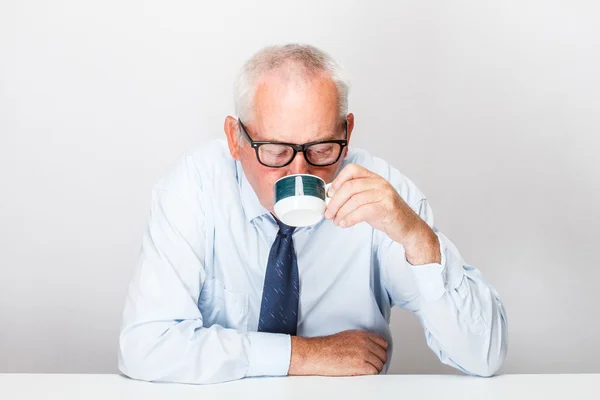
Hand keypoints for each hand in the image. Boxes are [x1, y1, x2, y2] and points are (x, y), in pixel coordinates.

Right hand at [288, 330, 388, 375]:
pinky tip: (363, 373)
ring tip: (366, 370)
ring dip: (374, 369)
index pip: (383, 343)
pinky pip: (374, 372)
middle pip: (382, 355)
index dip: (381, 351)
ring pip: (379, 365)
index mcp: (362, 335)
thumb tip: (369, 347)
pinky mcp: (360, 365)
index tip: (378, 356)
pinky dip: (370, 374)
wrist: (317, 353)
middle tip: (372, 365)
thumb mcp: (347, 336)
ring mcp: (363, 354)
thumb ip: (361, 340)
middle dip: (378, 361)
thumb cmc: (327, 347)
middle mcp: (364, 343)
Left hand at [324, 164, 440, 264]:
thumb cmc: (386, 214)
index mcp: (373, 178)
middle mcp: (379, 183)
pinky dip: (350, 218)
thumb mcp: (369, 200)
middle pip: (350, 186)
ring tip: (336, 221)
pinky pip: (363, 211)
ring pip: (355, 200)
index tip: (329, 195)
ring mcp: (385, 194)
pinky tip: (344, 224)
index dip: (337, 181)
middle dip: (335, 201)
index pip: (352, 169)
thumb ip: (354, 196)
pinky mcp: (388, 207)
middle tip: (328, 213)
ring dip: (341, 212)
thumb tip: (331, 200)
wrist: (408, 227)